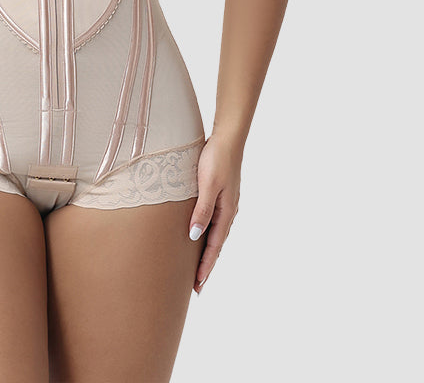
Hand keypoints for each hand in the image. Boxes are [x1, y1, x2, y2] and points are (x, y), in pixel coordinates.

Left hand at [188, 132, 241, 293]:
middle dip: (207, 265)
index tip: (198, 284)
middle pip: (216, 244)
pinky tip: (201, 236)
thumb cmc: (216, 159)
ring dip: (207, 251)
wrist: (228, 138)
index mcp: (226, 212)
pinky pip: (214, 222)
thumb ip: (202, 211)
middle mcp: (228, 211)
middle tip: (197, 286)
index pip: (214, 246)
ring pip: (216, 234)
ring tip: (197, 266)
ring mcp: (226, 203)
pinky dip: (208, 235)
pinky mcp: (221, 195)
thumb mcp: (207, 186)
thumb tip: (194, 237)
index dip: (206, 266)